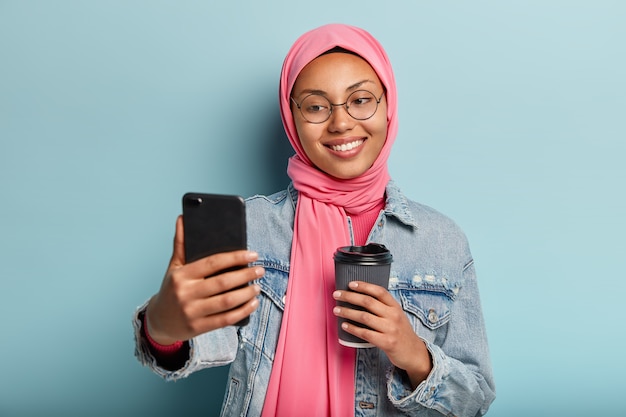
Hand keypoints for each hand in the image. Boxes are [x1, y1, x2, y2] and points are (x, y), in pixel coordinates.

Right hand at [145, 216, 263, 344]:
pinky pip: (225, 319)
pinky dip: (243, 311)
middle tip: (260, 270)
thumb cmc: (171, 289)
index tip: (252, 254)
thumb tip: (182, 218)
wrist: (159, 321)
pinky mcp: (199, 327)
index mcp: (182, 275)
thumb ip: (181, 244)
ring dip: (246, 294)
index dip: (235, 257)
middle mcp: (186, 293)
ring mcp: (192, 312)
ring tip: (257, 286)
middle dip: (245, 275)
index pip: (213, 262)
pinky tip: (253, 303)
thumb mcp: (174, 267)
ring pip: (226, 302)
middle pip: (223, 282)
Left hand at [333, 281, 431, 388]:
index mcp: (395, 306)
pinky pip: (365, 333)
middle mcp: (394, 316)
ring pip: (364, 317)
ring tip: (337, 310)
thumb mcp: (396, 315)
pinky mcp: (387, 342)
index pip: (379, 291)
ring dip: (347, 312)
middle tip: (337, 294)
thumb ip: (383, 307)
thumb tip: (360, 297)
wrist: (414, 353)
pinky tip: (344, 325)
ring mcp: (390, 329)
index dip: (364, 286)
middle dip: (349, 296)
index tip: (350, 284)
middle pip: (368, 302)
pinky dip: (353, 328)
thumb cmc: (401, 332)